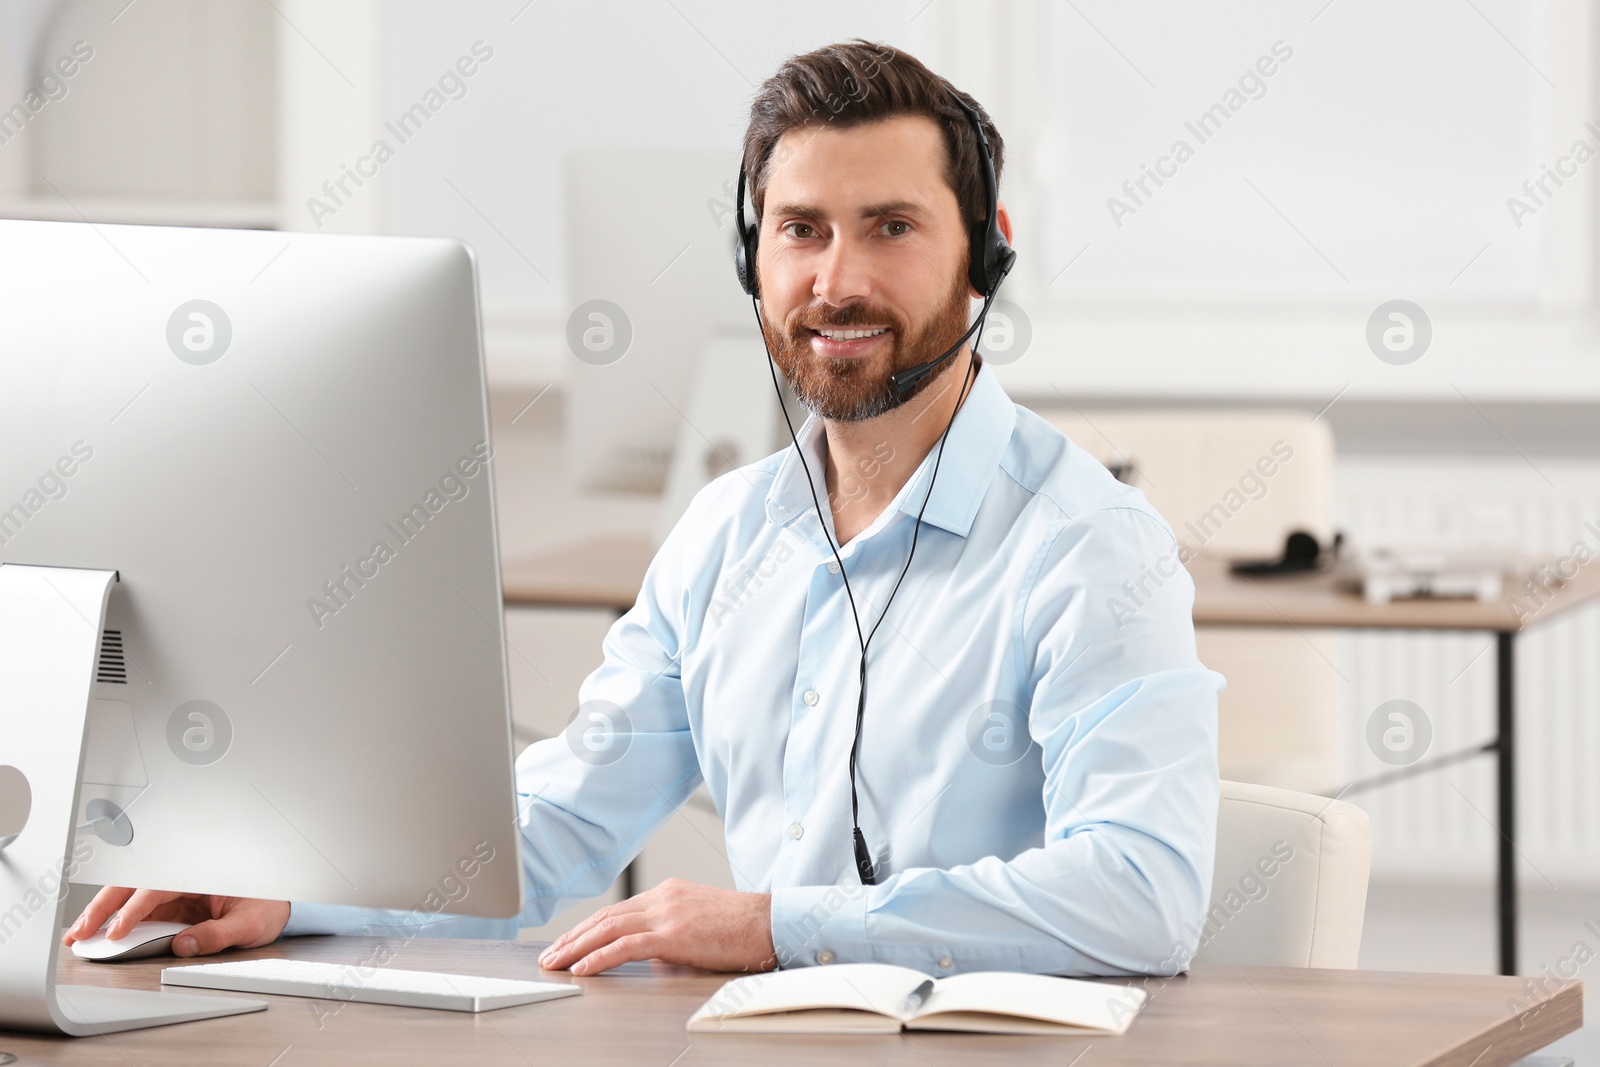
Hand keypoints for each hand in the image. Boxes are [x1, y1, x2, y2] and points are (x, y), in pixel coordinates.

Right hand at [62, 886, 288, 957]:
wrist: (281, 904)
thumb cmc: (269, 905)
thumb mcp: (249, 923)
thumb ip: (217, 934)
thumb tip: (183, 946)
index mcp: (201, 872)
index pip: (157, 888)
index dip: (134, 910)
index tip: (116, 932)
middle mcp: (184, 877)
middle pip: (134, 885)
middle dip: (103, 907)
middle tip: (80, 932)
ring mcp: (177, 890)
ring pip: (131, 895)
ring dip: (103, 913)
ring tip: (78, 935)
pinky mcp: (174, 904)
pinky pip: (141, 908)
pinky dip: (118, 919)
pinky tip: (100, 933)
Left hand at [539, 878, 775, 975]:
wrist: (770, 924)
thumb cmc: (742, 928)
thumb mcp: (699, 924)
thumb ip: (670, 934)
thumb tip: (648, 956)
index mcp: (667, 893)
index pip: (616, 911)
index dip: (587, 928)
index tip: (567, 944)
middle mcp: (662, 898)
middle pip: (605, 917)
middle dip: (572, 938)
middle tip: (549, 956)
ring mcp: (667, 913)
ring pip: (608, 929)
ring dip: (576, 948)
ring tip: (556, 964)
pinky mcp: (673, 934)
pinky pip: (626, 946)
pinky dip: (599, 957)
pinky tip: (582, 969)